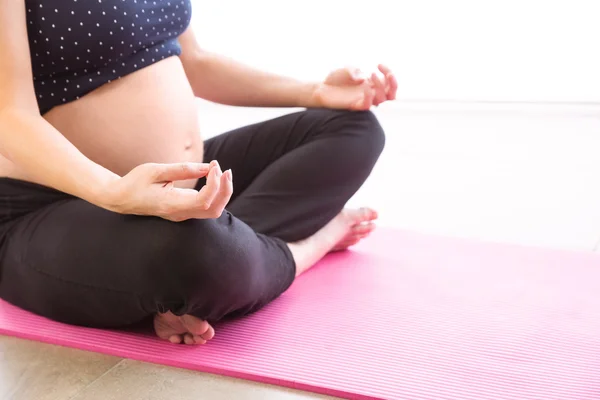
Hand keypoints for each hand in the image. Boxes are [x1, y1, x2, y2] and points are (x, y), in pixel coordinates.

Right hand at [103, 160, 232, 221]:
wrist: (121, 198)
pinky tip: (213, 176)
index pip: (204, 201)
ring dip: (222, 192)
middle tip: (224, 169)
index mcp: (172, 205)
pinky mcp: (185, 210)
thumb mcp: (156, 171)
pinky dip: (215, 192)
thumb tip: (208, 168)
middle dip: (225, 190)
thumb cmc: (135, 182)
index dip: (214, 185)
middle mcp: (180, 214)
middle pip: (214, 210)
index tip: (214, 167)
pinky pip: (207, 206)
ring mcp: (183, 214)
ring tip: (220, 171)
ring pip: (214, 210)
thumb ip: (183, 170)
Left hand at [311, 64, 397, 110]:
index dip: (389, 73)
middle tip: (387, 73)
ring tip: (371, 74)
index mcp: (371, 84)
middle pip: (391, 94)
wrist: (321, 88)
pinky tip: (365, 85)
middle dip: (393, 83)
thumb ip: (356, 71)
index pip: (388, 82)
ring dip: (381, 86)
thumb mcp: (347, 69)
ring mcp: (363, 100)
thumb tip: (363, 79)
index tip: (379, 64)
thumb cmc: (335, 79)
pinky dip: (369, 95)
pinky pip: (367, 105)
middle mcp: (370, 93)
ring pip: (381, 99)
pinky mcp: (355, 106)